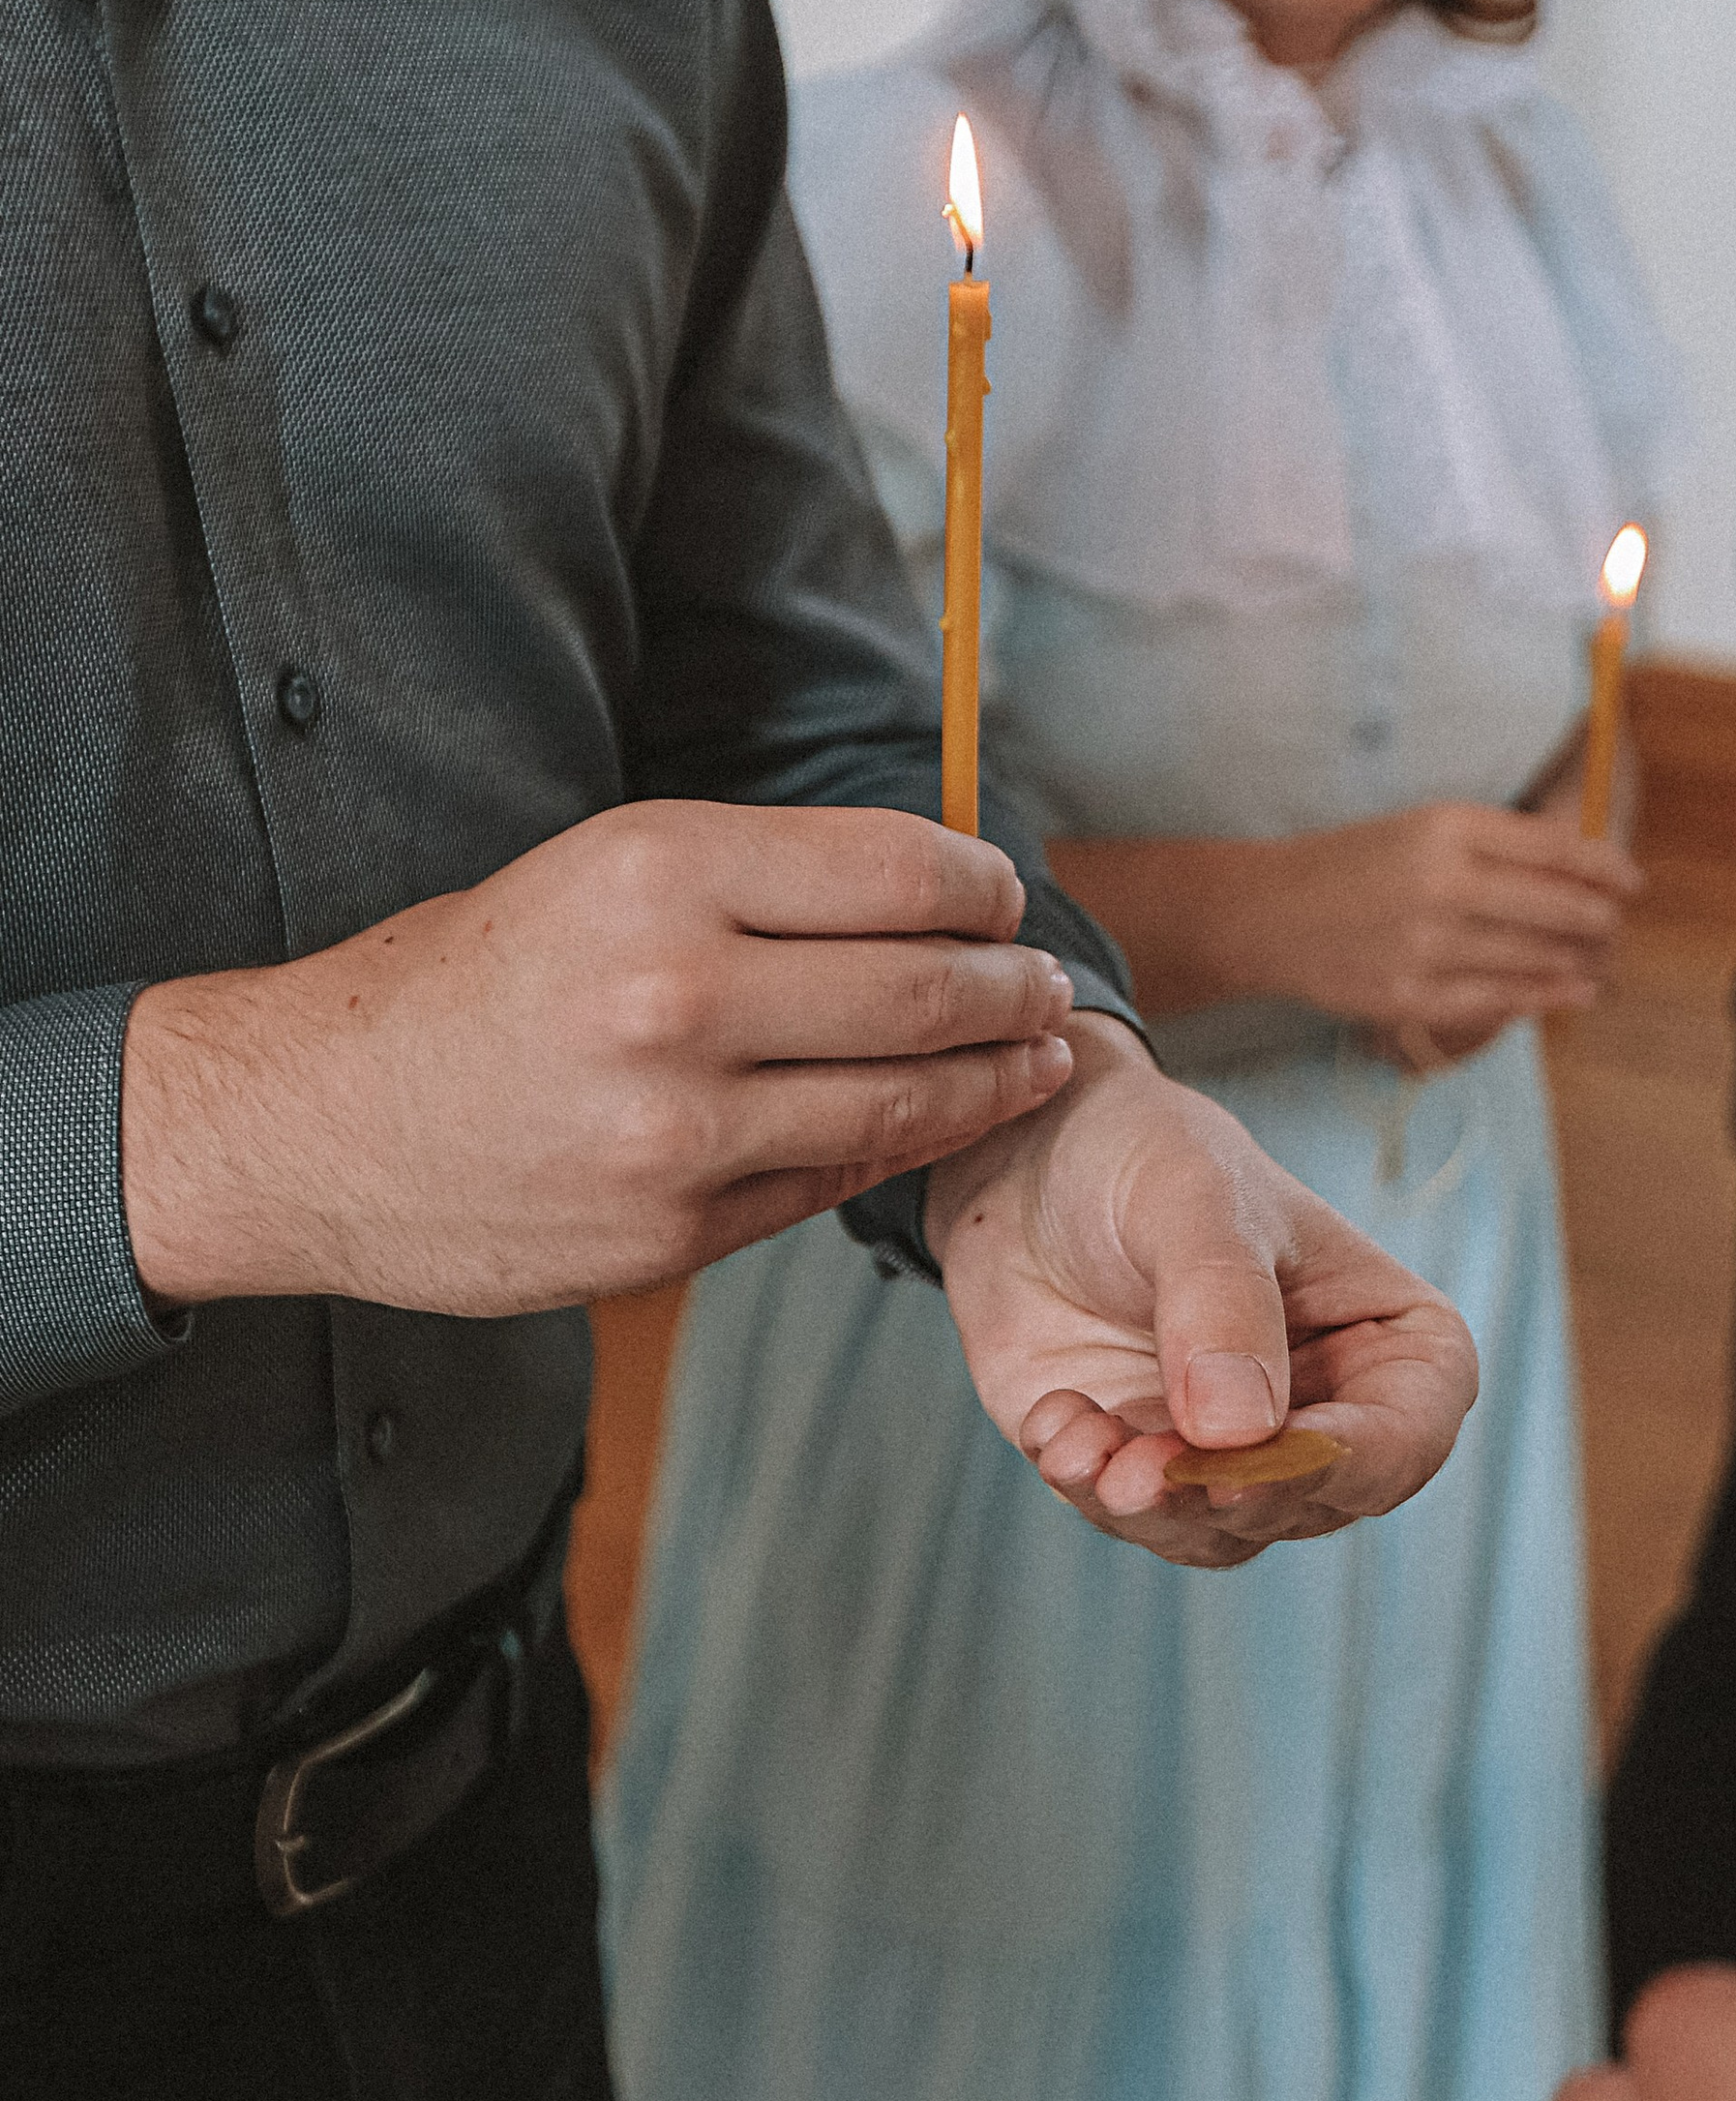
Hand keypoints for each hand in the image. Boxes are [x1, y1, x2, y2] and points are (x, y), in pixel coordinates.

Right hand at [122, 802, 1076, 1312]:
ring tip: (1036, 1057)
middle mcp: (678, 993)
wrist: (322, 1121)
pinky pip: (832, 1179)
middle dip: (1016, 986)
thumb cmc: (477, 978)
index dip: (984, 885)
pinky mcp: (675, 1232)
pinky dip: (900, 1145)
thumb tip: (938, 886)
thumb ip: (764, 879)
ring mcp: (680, 1127)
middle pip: (929, 989)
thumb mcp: (603, 872)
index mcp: (661, 871)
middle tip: (1048, 984)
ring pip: (906, 1100)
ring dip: (995, 1078)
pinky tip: (937, 1121)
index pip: (901, 868)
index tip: (1006, 897)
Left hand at [924, 1015, 1478, 1568]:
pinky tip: (1054, 1417)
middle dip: (1226, 1496)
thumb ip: (1223, 1300)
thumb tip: (1239, 1431)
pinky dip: (1089, 1485)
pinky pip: (1134, 1517)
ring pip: (1221, 1533)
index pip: (1409, 1435)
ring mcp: (1237, 1451)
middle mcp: (1329, 1413)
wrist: (1030, 1162)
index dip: (1347, 1462)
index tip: (1265, 1449)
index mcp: (1391, 1341)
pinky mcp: (1149, 1469)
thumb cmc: (1145, 1155)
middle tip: (1147, 1471)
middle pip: (1313, 1503)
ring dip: (1150, 1507)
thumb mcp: (1195, 1196)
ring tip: (1082, 1447)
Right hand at [1262, 803, 1640, 1059]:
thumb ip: (1495, 841)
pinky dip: (1545, 997)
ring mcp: (1427, 946)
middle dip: (1599, 919)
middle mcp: (1441, 883)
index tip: (1631, 880)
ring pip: (1534, 958)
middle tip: (1615, 925)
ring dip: (1579, 961)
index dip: (1605, 867)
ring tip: (1599, 958)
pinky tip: (1573, 992)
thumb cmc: (1354, 863)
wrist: (1269, 914)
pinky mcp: (1410, 997)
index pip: (1555, 848)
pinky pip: (1498, 1001)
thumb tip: (1580, 858)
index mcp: (1446, 826)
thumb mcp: (1420, 827)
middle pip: (1556, 907)